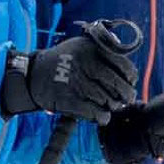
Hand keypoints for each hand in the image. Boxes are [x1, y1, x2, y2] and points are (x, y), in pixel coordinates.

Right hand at [1, 21, 138, 120]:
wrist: (32, 75)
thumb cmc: (62, 61)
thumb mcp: (81, 45)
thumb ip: (104, 49)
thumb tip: (127, 66)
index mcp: (91, 48)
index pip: (123, 65)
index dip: (131, 77)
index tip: (130, 82)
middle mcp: (84, 63)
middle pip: (118, 85)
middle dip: (125, 95)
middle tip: (125, 99)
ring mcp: (76, 82)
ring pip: (107, 100)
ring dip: (112, 106)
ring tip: (110, 106)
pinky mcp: (69, 100)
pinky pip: (95, 113)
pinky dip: (102, 117)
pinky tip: (102, 116)